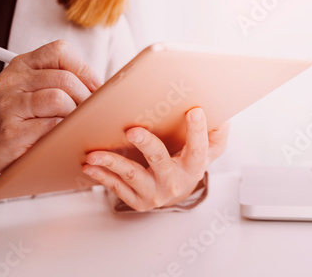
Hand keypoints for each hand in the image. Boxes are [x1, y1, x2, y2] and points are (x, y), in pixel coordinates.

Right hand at [0, 40, 101, 199]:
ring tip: (75, 123)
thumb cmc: (18, 118)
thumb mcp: (34, 91)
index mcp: (21, 65)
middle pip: (65, 78)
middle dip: (86, 97)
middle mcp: (13, 80)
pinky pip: (51, 125)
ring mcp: (9, 105)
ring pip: (59, 99)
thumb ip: (62, 83)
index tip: (95, 88)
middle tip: (92, 112)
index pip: (59, 51)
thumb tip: (105, 87)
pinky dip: (65, 130)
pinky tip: (64, 135)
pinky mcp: (12, 130)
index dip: (84, 69)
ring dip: (76, 114)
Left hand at [81, 108, 229, 211]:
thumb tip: (222, 111)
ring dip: (113, 163)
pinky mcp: (138, 201)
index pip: (199, 149)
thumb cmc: (190, 161)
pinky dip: (102, 176)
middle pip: (160, 161)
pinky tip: (89, 165)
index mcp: (194, 166)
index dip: (198, 131)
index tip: (194, 111)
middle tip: (132, 130)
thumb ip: (217, 132)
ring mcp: (155, 193)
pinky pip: (117, 188)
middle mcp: (175, 182)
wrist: (177, 191)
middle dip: (146, 145)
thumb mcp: (210, 150)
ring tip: (95, 153)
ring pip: (133, 176)